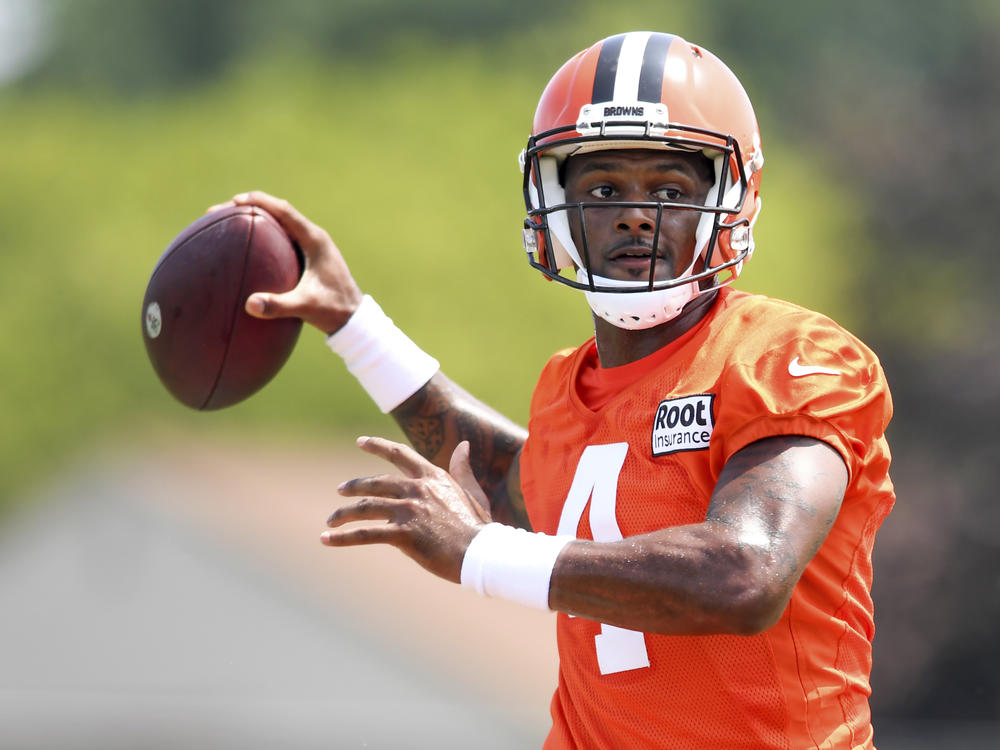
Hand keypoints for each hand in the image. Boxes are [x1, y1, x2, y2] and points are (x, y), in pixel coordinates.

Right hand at [206, 191, 362, 333]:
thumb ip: (279, 305)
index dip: (259, 201)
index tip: (235, 201)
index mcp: (315, 240)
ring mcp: (310, 246)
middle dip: (248, 207)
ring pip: (278, 223)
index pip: (284, 210)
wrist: (353, 318)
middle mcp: (313, 237)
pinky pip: (280, 239)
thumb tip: (250, 304)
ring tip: (224, 224)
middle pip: (277, 211)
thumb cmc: (333, 310)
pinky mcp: (306, 257)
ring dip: (254, 220)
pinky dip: (261, 237)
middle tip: (219, 212)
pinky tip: (242, 248)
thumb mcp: (306, 307)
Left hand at [323, 437, 492, 582]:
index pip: (399, 454)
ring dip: (343, 514)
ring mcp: (409, 510)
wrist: (481, 553)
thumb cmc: (479, 526)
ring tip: (330, 521)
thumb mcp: (473, 492)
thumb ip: (463, 469)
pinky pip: (366, 534)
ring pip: (365, 508)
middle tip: (340, 491)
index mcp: (432, 477)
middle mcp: (417, 489)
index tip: (360, 442)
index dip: (377, 446)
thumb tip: (464, 446)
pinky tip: (326, 540)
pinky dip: (343, 538)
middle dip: (354, 487)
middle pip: (375, 483)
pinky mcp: (403, 534)